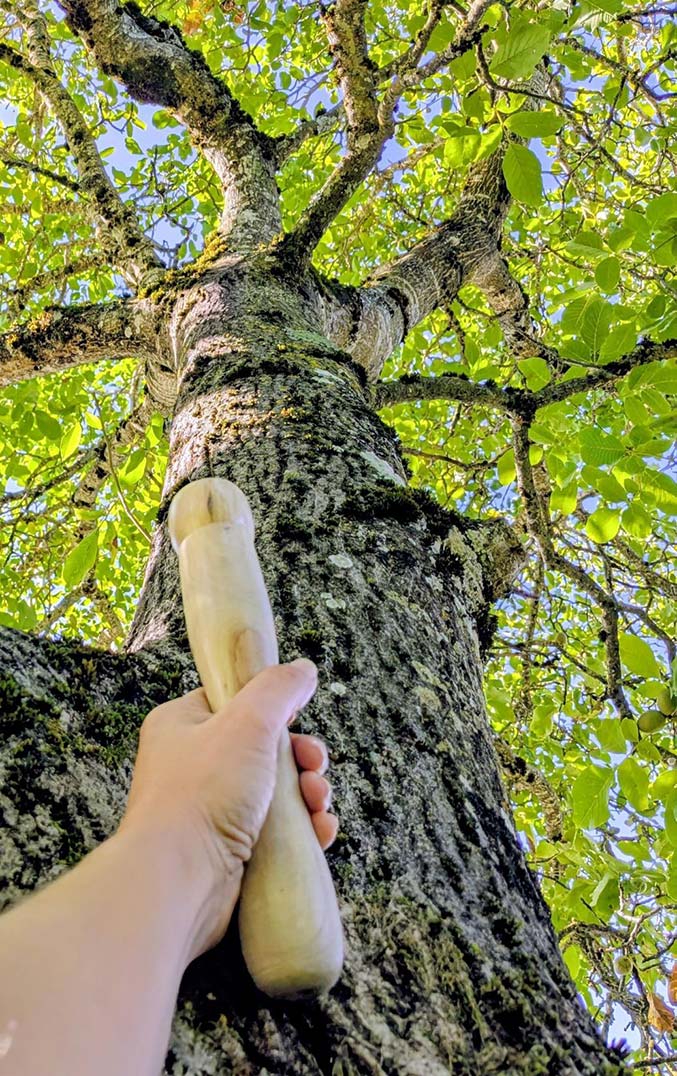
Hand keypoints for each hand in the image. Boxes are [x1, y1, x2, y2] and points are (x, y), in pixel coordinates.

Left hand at [120, 659, 336, 954]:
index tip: (295, 720)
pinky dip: (303, 828)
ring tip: (317, 802)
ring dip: (308, 793)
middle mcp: (192, 766)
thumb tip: (301, 670)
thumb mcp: (247, 722)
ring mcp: (211, 810)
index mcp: (183, 726)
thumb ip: (278, 688)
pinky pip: (277, 830)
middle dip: (302, 758)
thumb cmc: (200, 796)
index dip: (273, 710)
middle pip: (265, 748)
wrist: (179, 882)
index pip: (234, 702)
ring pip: (276, 790)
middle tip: (314, 766)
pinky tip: (319, 830)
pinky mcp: (229, 848)